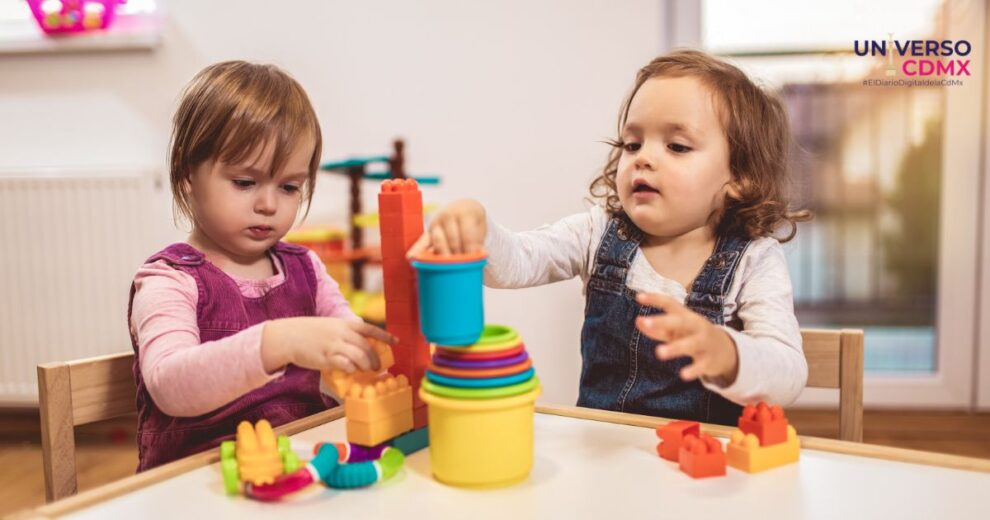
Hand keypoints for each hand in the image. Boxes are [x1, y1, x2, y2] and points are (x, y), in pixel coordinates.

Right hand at [261, 317, 395, 373]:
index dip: (385, 336)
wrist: (289, 335)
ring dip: (366, 366)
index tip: (396, 341)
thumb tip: (360, 345)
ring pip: (359, 356)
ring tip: (366, 370)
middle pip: (366, 346)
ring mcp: (334, 345)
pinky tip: (351, 371)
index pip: (370, 329)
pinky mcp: (326, 358)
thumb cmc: (309, 332)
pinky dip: (351, 369)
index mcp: (345, 324)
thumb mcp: (330, 326)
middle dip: (375, 359)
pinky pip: (345, 365)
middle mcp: (342, 333)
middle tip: (377, 367)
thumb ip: (345, 333)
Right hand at [406, 199, 486, 257]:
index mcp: (465, 212)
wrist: (463, 208)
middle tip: (462, 265)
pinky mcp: (428, 233)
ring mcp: (437, 224)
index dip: (471, 246)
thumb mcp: (480, 227)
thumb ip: (478, 241)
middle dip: (458, 253)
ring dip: (443, 255)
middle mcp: (448, 215)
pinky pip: (421, 242)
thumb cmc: (473, 222)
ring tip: (448, 267)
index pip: (467, 231)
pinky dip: (416, 250)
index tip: (474, 257)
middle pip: (452, 237)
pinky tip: (411, 258)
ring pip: (438, 240)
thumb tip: (480, 255)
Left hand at [634, 293, 738, 383]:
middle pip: (680, 321)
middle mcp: (696, 326)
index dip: (655, 299)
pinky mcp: (709, 360)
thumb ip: (657, 328)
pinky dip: (693, 370)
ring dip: (675, 348)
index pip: (670, 303)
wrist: (726, 350)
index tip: (638, 297)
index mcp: (685, 316)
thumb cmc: (693, 336)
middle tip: (645, 321)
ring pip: (690, 344)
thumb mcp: (676, 331)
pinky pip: (701, 365)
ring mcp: (704, 342)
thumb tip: (637, 322)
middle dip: (663, 321)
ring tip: (659, 353)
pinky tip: (683, 375)